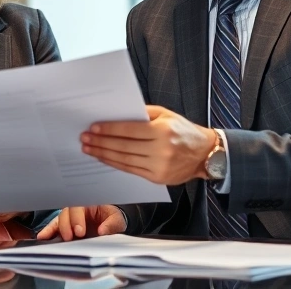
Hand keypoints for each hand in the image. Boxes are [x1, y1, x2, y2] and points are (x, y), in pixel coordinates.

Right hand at [37, 205, 126, 240]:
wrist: (112, 225)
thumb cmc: (112, 219)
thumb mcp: (117, 220)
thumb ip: (112, 224)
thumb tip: (102, 231)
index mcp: (89, 203)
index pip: (78, 207)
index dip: (76, 218)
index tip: (80, 231)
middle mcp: (77, 210)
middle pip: (65, 213)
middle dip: (66, 225)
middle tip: (70, 237)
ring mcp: (70, 219)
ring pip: (58, 219)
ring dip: (55, 230)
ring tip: (52, 239)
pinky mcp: (66, 228)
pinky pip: (54, 227)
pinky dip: (48, 232)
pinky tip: (42, 237)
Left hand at [80, 105, 215, 184]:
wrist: (205, 154)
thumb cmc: (183, 130)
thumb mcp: (166, 114)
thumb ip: (143, 113)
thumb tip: (117, 114)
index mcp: (162, 131)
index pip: (129, 130)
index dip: (109, 129)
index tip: (93, 128)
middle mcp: (161, 149)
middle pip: (123, 146)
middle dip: (101, 142)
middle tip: (84, 138)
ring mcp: (159, 166)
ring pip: (125, 160)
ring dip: (104, 154)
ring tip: (89, 149)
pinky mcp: (158, 178)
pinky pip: (131, 170)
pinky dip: (115, 164)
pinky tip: (104, 158)